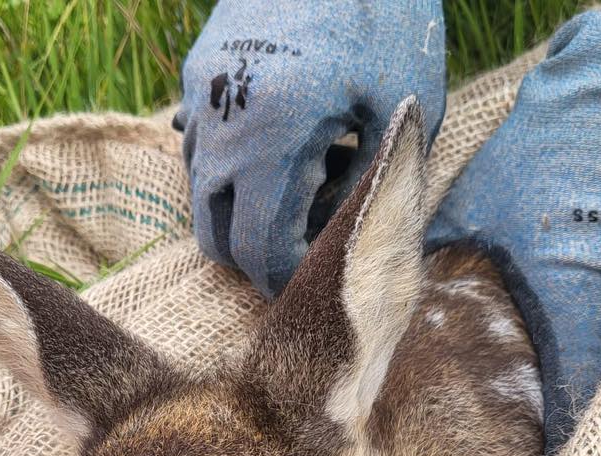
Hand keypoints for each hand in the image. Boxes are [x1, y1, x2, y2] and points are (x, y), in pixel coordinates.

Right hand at [174, 0, 445, 296]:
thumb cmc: (389, 15)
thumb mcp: (404, 108)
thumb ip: (368, 189)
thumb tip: (338, 244)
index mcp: (274, 136)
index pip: (258, 247)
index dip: (283, 278)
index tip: (310, 284)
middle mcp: (221, 123)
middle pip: (214, 234)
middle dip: (254, 257)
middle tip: (301, 250)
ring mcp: (200, 93)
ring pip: (201, 193)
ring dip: (240, 213)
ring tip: (300, 187)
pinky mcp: (196, 69)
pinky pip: (199, 146)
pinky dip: (229, 170)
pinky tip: (279, 149)